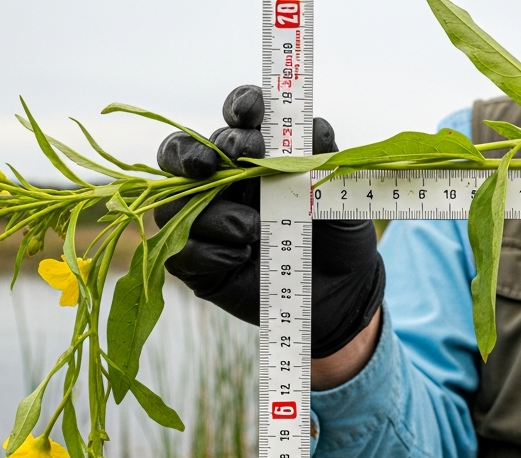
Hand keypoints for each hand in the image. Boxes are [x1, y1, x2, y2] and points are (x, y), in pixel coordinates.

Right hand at [154, 85, 384, 358]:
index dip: (239, 106)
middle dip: (203, 152)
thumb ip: (325, 158)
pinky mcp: (198, 262)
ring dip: (211, 211)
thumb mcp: (340, 193)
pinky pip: (180, 249)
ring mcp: (204, 220)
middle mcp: (222, 180)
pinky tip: (241, 255)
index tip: (251, 112)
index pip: (237, 116)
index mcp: (256, 153)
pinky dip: (209, 249)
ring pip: (177, 201)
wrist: (343, 290)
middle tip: (236, 159)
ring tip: (252, 230)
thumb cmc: (337, 233)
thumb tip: (312, 130)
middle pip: (184, 151)